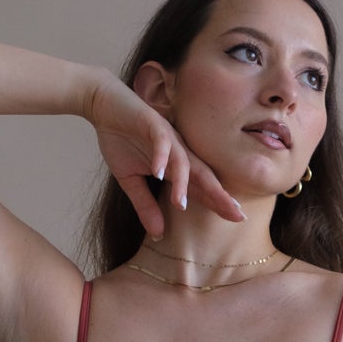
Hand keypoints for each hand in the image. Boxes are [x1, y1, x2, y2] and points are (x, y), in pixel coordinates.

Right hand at [84, 74, 246, 237]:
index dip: (218, 203)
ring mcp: (167, 137)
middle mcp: (178, 151)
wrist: (104, 105)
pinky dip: (160, 157)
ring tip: (179, 204)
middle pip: (203, 175)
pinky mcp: (151, 124)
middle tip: (237, 213)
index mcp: (176, 165)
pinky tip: (158, 173)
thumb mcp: (130, 181)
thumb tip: (158, 236)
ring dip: (181, 182)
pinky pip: (160, 142)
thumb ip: (146, 206)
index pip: (201, 188)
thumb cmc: (121, 139)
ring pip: (182, 161)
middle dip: (219, 195)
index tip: (238, 219)